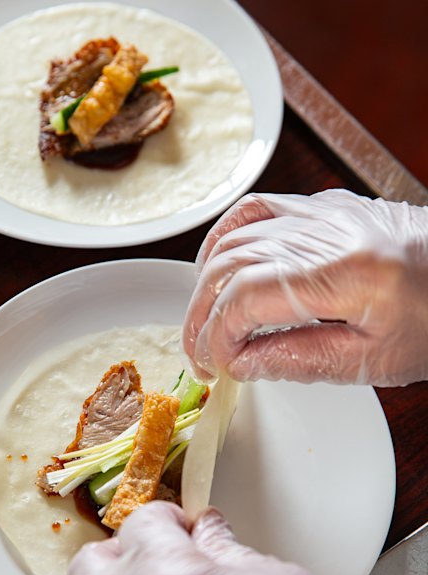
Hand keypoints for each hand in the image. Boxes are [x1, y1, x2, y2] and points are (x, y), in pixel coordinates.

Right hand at [182, 189, 427, 384]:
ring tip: (205, 323)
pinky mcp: (322, 207)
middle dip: (202, 315)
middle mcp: (327, 231)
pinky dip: (224, 238)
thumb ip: (300, 359)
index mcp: (346, 272)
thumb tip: (241, 364)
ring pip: (234, 238)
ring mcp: (322, 212)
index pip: (248, 296)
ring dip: (206, 284)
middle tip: (200, 355)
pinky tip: (214, 267)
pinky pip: (255, 210)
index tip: (216, 367)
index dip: (218, 335)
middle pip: (231, 265)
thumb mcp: (374, 360)